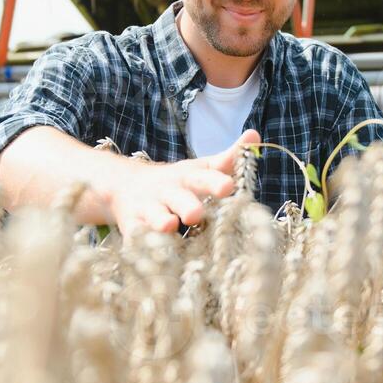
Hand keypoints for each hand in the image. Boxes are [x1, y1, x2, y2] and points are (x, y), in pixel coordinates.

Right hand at [108, 129, 261, 235]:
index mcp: (189, 177)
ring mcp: (149, 208)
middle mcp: (169, 191)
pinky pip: (137, 235)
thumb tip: (255, 135)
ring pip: (155, 215)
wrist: (127, 186)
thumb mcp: (201, 168)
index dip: (216, 181)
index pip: (205, 177)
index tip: (229, 186)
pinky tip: (148, 248)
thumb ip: (228, 158)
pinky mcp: (134, 226)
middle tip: (197, 213)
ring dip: (161, 220)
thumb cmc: (178, 182)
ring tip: (169, 225)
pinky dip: (141, 240)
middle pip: (179, 197)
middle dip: (188, 204)